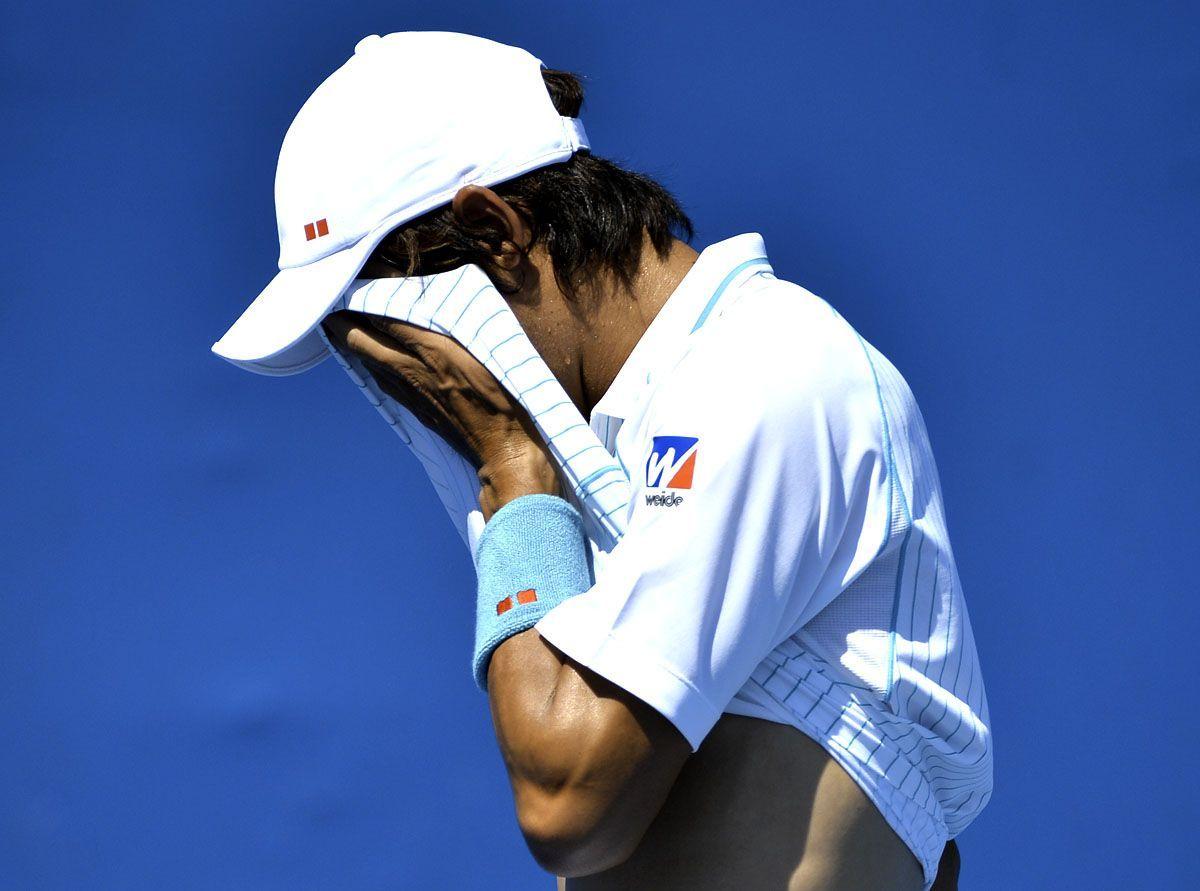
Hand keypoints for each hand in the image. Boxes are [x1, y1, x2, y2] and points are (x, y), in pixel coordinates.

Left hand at [322, 311, 559, 517]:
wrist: (502, 447)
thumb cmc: (505, 397)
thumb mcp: (486, 352)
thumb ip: (456, 330)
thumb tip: (432, 310)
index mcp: (433, 349)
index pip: (384, 318)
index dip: (364, 301)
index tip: (353, 284)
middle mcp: (413, 369)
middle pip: (363, 341)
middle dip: (342, 322)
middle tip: (330, 306)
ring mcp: (410, 391)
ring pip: (368, 361)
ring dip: (351, 342)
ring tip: (340, 326)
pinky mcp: (414, 408)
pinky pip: (382, 380)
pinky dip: (369, 364)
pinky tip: (368, 360)